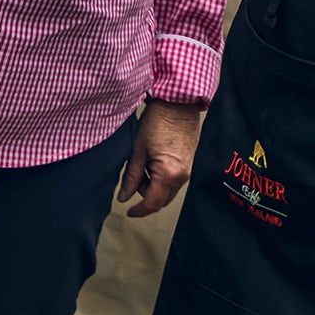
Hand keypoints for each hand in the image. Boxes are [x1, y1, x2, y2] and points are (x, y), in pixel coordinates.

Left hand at [120, 99, 204, 216]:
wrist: (179, 103)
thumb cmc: (158, 121)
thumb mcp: (138, 149)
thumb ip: (131, 176)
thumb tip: (124, 197)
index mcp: (168, 174)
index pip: (152, 203)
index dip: (139, 210)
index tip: (129, 211)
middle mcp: (182, 176)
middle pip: (161, 200)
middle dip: (145, 195)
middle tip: (132, 178)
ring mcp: (188, 171)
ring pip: (168, 191)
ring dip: (153, 186)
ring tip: (143, 163)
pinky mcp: (190, 164)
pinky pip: (175, 181)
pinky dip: (162, 178)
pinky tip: (153, 160)